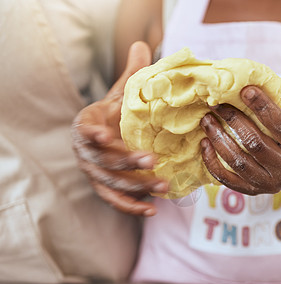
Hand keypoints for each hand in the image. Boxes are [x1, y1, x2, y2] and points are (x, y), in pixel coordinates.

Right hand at [71, 41, 167, 216]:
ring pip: (112, 182)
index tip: (105, 136)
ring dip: (136, 186)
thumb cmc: (114, 113)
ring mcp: (94, 172)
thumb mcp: (121, 94)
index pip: (85, 130)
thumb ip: (131, 75)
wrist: (104, 134)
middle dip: (128, 161)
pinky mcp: (104, 187)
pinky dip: (131, 206)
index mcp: (87, 124)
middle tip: (153, 160)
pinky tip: (152, 210)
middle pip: (103, 160)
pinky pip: (115, 200)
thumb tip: (143, 44)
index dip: (92, 134)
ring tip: (163, 186)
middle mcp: (86, 151)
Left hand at [200, 86, 280, 194]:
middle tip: (216, 104)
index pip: (280, 124)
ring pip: (239, 162)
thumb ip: (277, 104)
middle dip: (233, 121)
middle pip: (255, 144)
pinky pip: (227, 179)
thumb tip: (249, 82)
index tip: (245, 90)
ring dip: (219, 139)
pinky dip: (212, 162)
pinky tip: (205, 144)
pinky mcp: (253, 192)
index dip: (262, 106)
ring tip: (206, 120)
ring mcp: (270, 183)